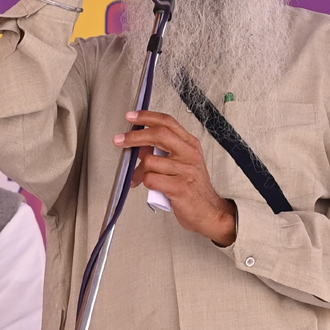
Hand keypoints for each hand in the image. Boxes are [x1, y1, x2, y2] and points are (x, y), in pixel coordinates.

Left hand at [117, 111, 236, 245]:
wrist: (209, 212)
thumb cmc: (193, 188)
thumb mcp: (182, 164)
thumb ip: (164, 152)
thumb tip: (140, 145)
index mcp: (190, 145)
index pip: (167, 122)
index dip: (147, 117)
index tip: (131, 116)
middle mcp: (189, 154)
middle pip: (158, 134)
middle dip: (135, 136)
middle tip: (120, 140)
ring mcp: (185, 171)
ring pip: (150, 161)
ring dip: (138, 171)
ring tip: (136, 179)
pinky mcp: (180, 188)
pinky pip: (151, 179)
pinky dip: (145, 183)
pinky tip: (150, 187)